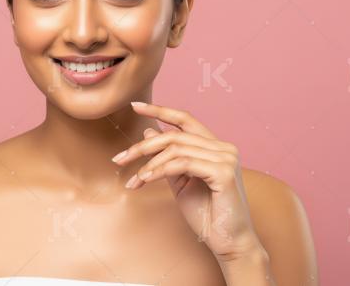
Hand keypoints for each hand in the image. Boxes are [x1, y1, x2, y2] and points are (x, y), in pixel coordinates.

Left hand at [112, 101, 265, 260]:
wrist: (229, 242)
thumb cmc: (207, 215)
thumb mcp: (180, 182)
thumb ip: (167, 159)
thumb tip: (149, 132)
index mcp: (215, 147)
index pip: (185, 119)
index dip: (160, 110)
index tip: (135, 106)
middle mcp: (224, 148)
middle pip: (175, 135)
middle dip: (143, 146)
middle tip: (119, 159)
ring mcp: (226, 158)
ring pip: (176, 149)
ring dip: (148, 164)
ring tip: (135, 180)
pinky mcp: (224, 172)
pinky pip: (182, 164)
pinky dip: (160, 170)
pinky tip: (146, 180)